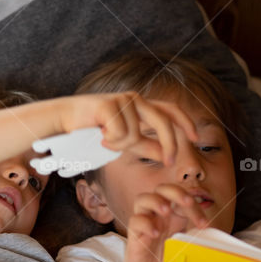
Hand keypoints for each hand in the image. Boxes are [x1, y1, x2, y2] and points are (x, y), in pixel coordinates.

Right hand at [58, 92, 198, 166]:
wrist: (66, 120)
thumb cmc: (94, 129)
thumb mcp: (124, 141)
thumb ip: (145, 146)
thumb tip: (167, 155)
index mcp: (141, 106)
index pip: (170, 109)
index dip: (186, 122)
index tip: (195, 138)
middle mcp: (135, 99)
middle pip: (163, 122)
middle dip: (170, 144)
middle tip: (169, 162)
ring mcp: (122, 100)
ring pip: (135, 135)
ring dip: (120, 145)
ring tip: (105, 140)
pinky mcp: (108, 104)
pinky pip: (119, 134)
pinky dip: (110, 141)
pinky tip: (98, 135)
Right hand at [120, 184, 211, 261]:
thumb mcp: (187, 250)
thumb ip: (197, 240)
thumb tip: (214, 238)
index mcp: (173, 216)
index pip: (183, 199)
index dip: (195, 206)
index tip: (204, 224)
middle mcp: (158, 216)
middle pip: (162, 189)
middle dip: (176, 192)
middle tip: (187, 202)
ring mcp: (145, 223)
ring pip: (143, 199)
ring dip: (156, 201)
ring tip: (166, 211)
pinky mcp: (134, 235)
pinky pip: (135, 220)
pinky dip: (145, 223)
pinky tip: (155, 233)